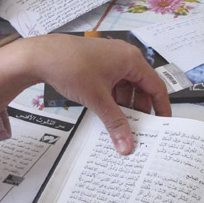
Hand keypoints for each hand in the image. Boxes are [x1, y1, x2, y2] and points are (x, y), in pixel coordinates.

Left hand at [0, 34, 171, 153]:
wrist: (40, 56)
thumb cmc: (72, 68)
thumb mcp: (97, 99)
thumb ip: (115, 123)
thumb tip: (127, 146)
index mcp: (131, 60)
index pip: (156, 86)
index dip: (161, 107)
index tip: (163, 124)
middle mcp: (124, 56)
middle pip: (141, 87)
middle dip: (139, 109)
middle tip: (139, 130)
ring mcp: (109, 59)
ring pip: (125, 86)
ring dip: (124, 105)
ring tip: (121, 125)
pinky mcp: (97, 63)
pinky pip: (112, 84)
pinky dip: (112, 99)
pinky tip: (106, 114)